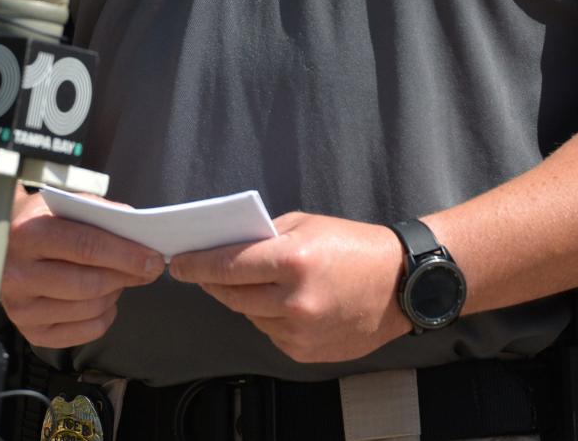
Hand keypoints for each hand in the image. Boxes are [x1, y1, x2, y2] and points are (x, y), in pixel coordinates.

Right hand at [0, 191, 165, 347]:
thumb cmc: (44, 219)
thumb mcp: (68, 203)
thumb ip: (102, 214)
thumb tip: (139, 233)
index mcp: (30, 233)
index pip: (87, 247)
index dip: (125, 255)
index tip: (154, 258)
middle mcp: (19, 274)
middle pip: (89, 283)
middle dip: (127, 276)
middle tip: (149, 269)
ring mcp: (21, 308)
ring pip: (87, 309)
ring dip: (116, 294)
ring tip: (123, 278)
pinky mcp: (29, 331)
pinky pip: (80, 334)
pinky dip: (103, 317)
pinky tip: (106, 300)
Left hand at [169, 211, 407, 362]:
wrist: (399, 284)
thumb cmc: (353, 245)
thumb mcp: (307, 225)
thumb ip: (267, 237)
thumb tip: (229, 247)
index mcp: (293, 260)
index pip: (228, 265)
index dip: (198, 265)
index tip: (179, 263)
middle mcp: (294, 300)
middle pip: (232, 296)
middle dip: (213, 283)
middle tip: (201, 272)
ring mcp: (300, 331)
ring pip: (249, 316)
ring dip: (243, 300)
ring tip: (252, 283)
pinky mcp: (306, 353)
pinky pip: (270, 333)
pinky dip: (268, 318)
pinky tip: (282, 302)